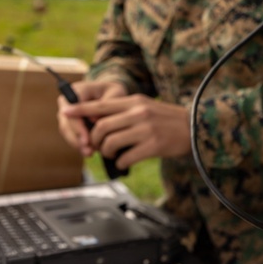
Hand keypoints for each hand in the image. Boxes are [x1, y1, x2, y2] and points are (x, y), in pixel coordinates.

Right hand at [56, 80, 127, 154]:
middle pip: (66, 123)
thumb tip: (94, 119)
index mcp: (77, 90)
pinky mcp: (70, 123)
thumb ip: (107, 102)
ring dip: (77, 144)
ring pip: (67, 131)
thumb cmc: (115, 93)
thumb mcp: (117, 92)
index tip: (87, 139)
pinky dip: (79, 144)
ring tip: (90, 153)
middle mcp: (67, 101)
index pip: (72, 109)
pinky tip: (90, 152)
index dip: (78, 126)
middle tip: (88, 151)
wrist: (112, 95)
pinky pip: (71, 135)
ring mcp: (66, 113)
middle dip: (76, 139)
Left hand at [60, 94, 190, 169]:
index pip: (102, 104)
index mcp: (136, 101)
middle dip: (95, 140)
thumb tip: (98, 123)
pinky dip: (121, 162)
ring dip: (107, 152)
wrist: (196, 129)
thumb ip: (125, 112)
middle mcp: (139, 112)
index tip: (66, 112)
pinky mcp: (153, 145)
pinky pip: (126, 157)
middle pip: (102, 127)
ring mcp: (146, 129)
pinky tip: (127, 161)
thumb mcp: (147, 108)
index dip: (81, 109)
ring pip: (110, 142)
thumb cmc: (169, 121)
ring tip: (114, 154)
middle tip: (100, 146)